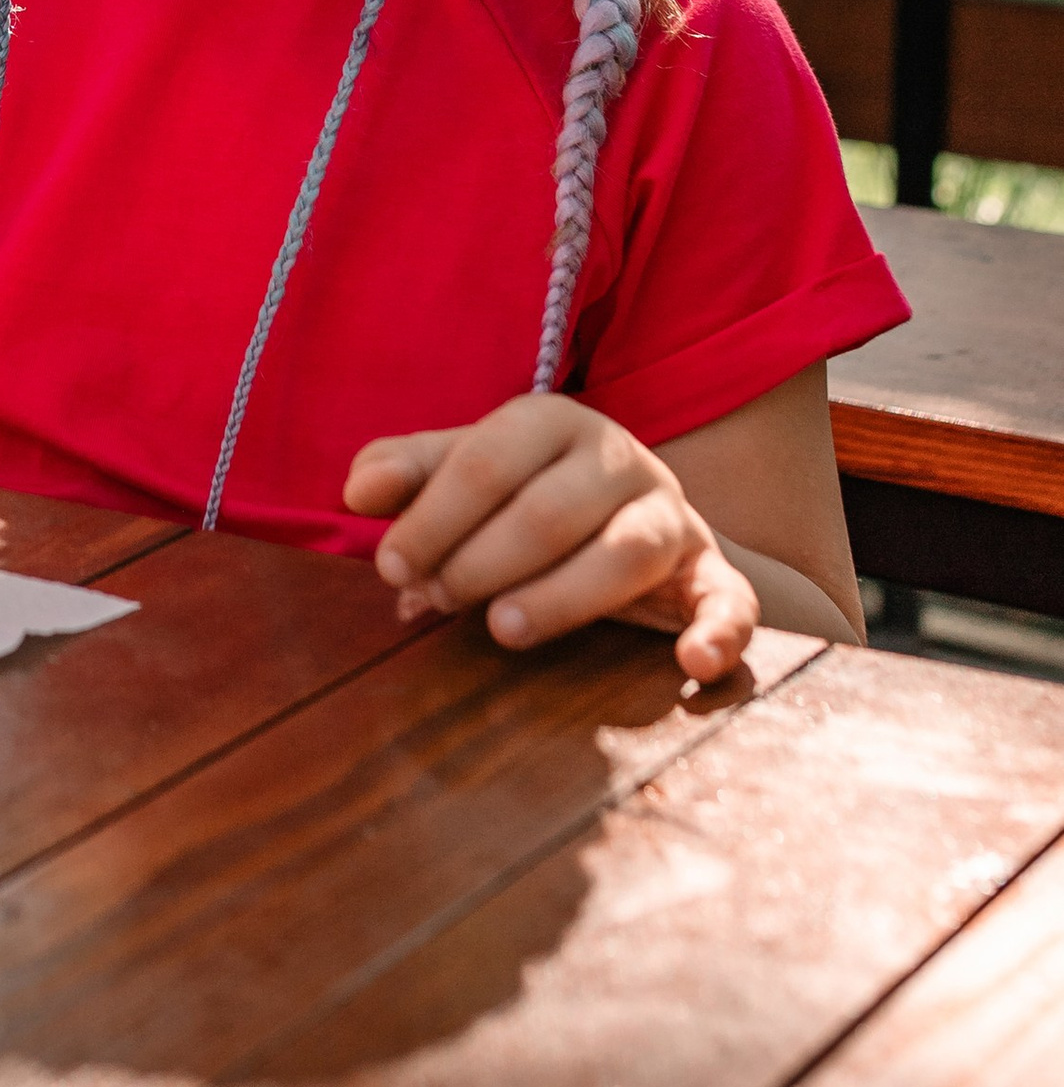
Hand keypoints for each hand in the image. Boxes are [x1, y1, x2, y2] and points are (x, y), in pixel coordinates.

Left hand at [343, 392, 761, 682]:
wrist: (632, 519)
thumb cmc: (524, 494)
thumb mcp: (464, 471)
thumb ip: (408, 472)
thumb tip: (355, 492)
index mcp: (552, 421)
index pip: (485, 462)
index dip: (431, 517)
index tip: (389, 567)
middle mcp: (620, 459)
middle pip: (548, 510)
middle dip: (480, 560)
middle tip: (430, 603)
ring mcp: (671, 515)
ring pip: (626, 551)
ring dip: (561, 596)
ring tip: (503, 630)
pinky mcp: (713, 573)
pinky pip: (730, 599)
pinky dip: (720, 631)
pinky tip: (689, 665)